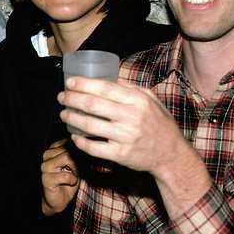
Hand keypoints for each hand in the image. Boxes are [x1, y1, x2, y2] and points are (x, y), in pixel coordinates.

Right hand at [41, 139, 78, 215]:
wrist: (59, 199)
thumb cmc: (68, 180)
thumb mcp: (76, 164)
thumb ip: (78, 154)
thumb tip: (87, 145)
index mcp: (53, 148)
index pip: (68, 141)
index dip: (79, 150)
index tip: (85, 158)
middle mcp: (46, 155)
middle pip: (68, 148)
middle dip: (78, 160)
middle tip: (80, 170)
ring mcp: (44, 167)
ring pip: (66, 158)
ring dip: (75, 169)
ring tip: (75, 175)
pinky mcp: (46, 179)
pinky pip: (65, 175)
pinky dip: (73, 180)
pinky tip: (71, 183)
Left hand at [58, 76, 191, 176]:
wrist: (171, 154)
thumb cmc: (159, 124)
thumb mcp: (150, 99)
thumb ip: (129, 88)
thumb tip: (106, 78)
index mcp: (137, 101)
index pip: (105, 88)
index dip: (83, 84)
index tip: (69, 82)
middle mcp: (131, 117)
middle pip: (93, 105)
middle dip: (72, 99)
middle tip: (61, 97)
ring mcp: (125, 137)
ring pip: (90, 126)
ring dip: (72, 118)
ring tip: (64, 114)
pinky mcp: (120, 155)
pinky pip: (94, 147)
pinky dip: (80, 141)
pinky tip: (75, 136)